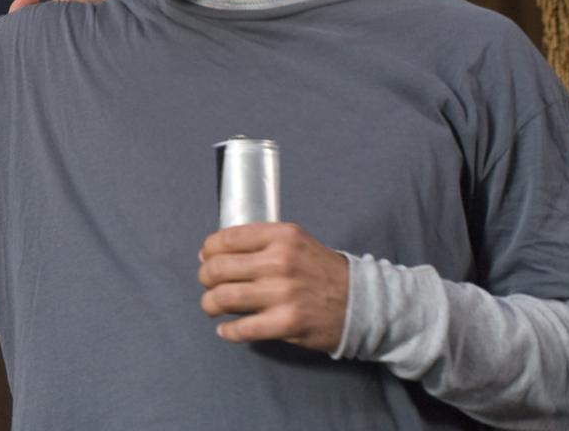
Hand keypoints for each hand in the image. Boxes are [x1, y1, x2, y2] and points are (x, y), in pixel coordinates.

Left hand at [198, 223, 349, 352]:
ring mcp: (283, 294)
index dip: (208, 251)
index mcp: (280, 236)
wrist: (363, 302)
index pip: (225, 239)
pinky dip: (228, 331)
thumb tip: (213, 252)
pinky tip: (227, 329)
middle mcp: (280, 262)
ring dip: (209, 304)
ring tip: (212, 307)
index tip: (206, 258)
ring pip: (224, 298)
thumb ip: (259, 242)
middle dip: (205, 278)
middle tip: (207, 284)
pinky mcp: (287, 323)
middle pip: (218, 269)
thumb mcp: (295, 241)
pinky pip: (243, 328)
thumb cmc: (322, 271)